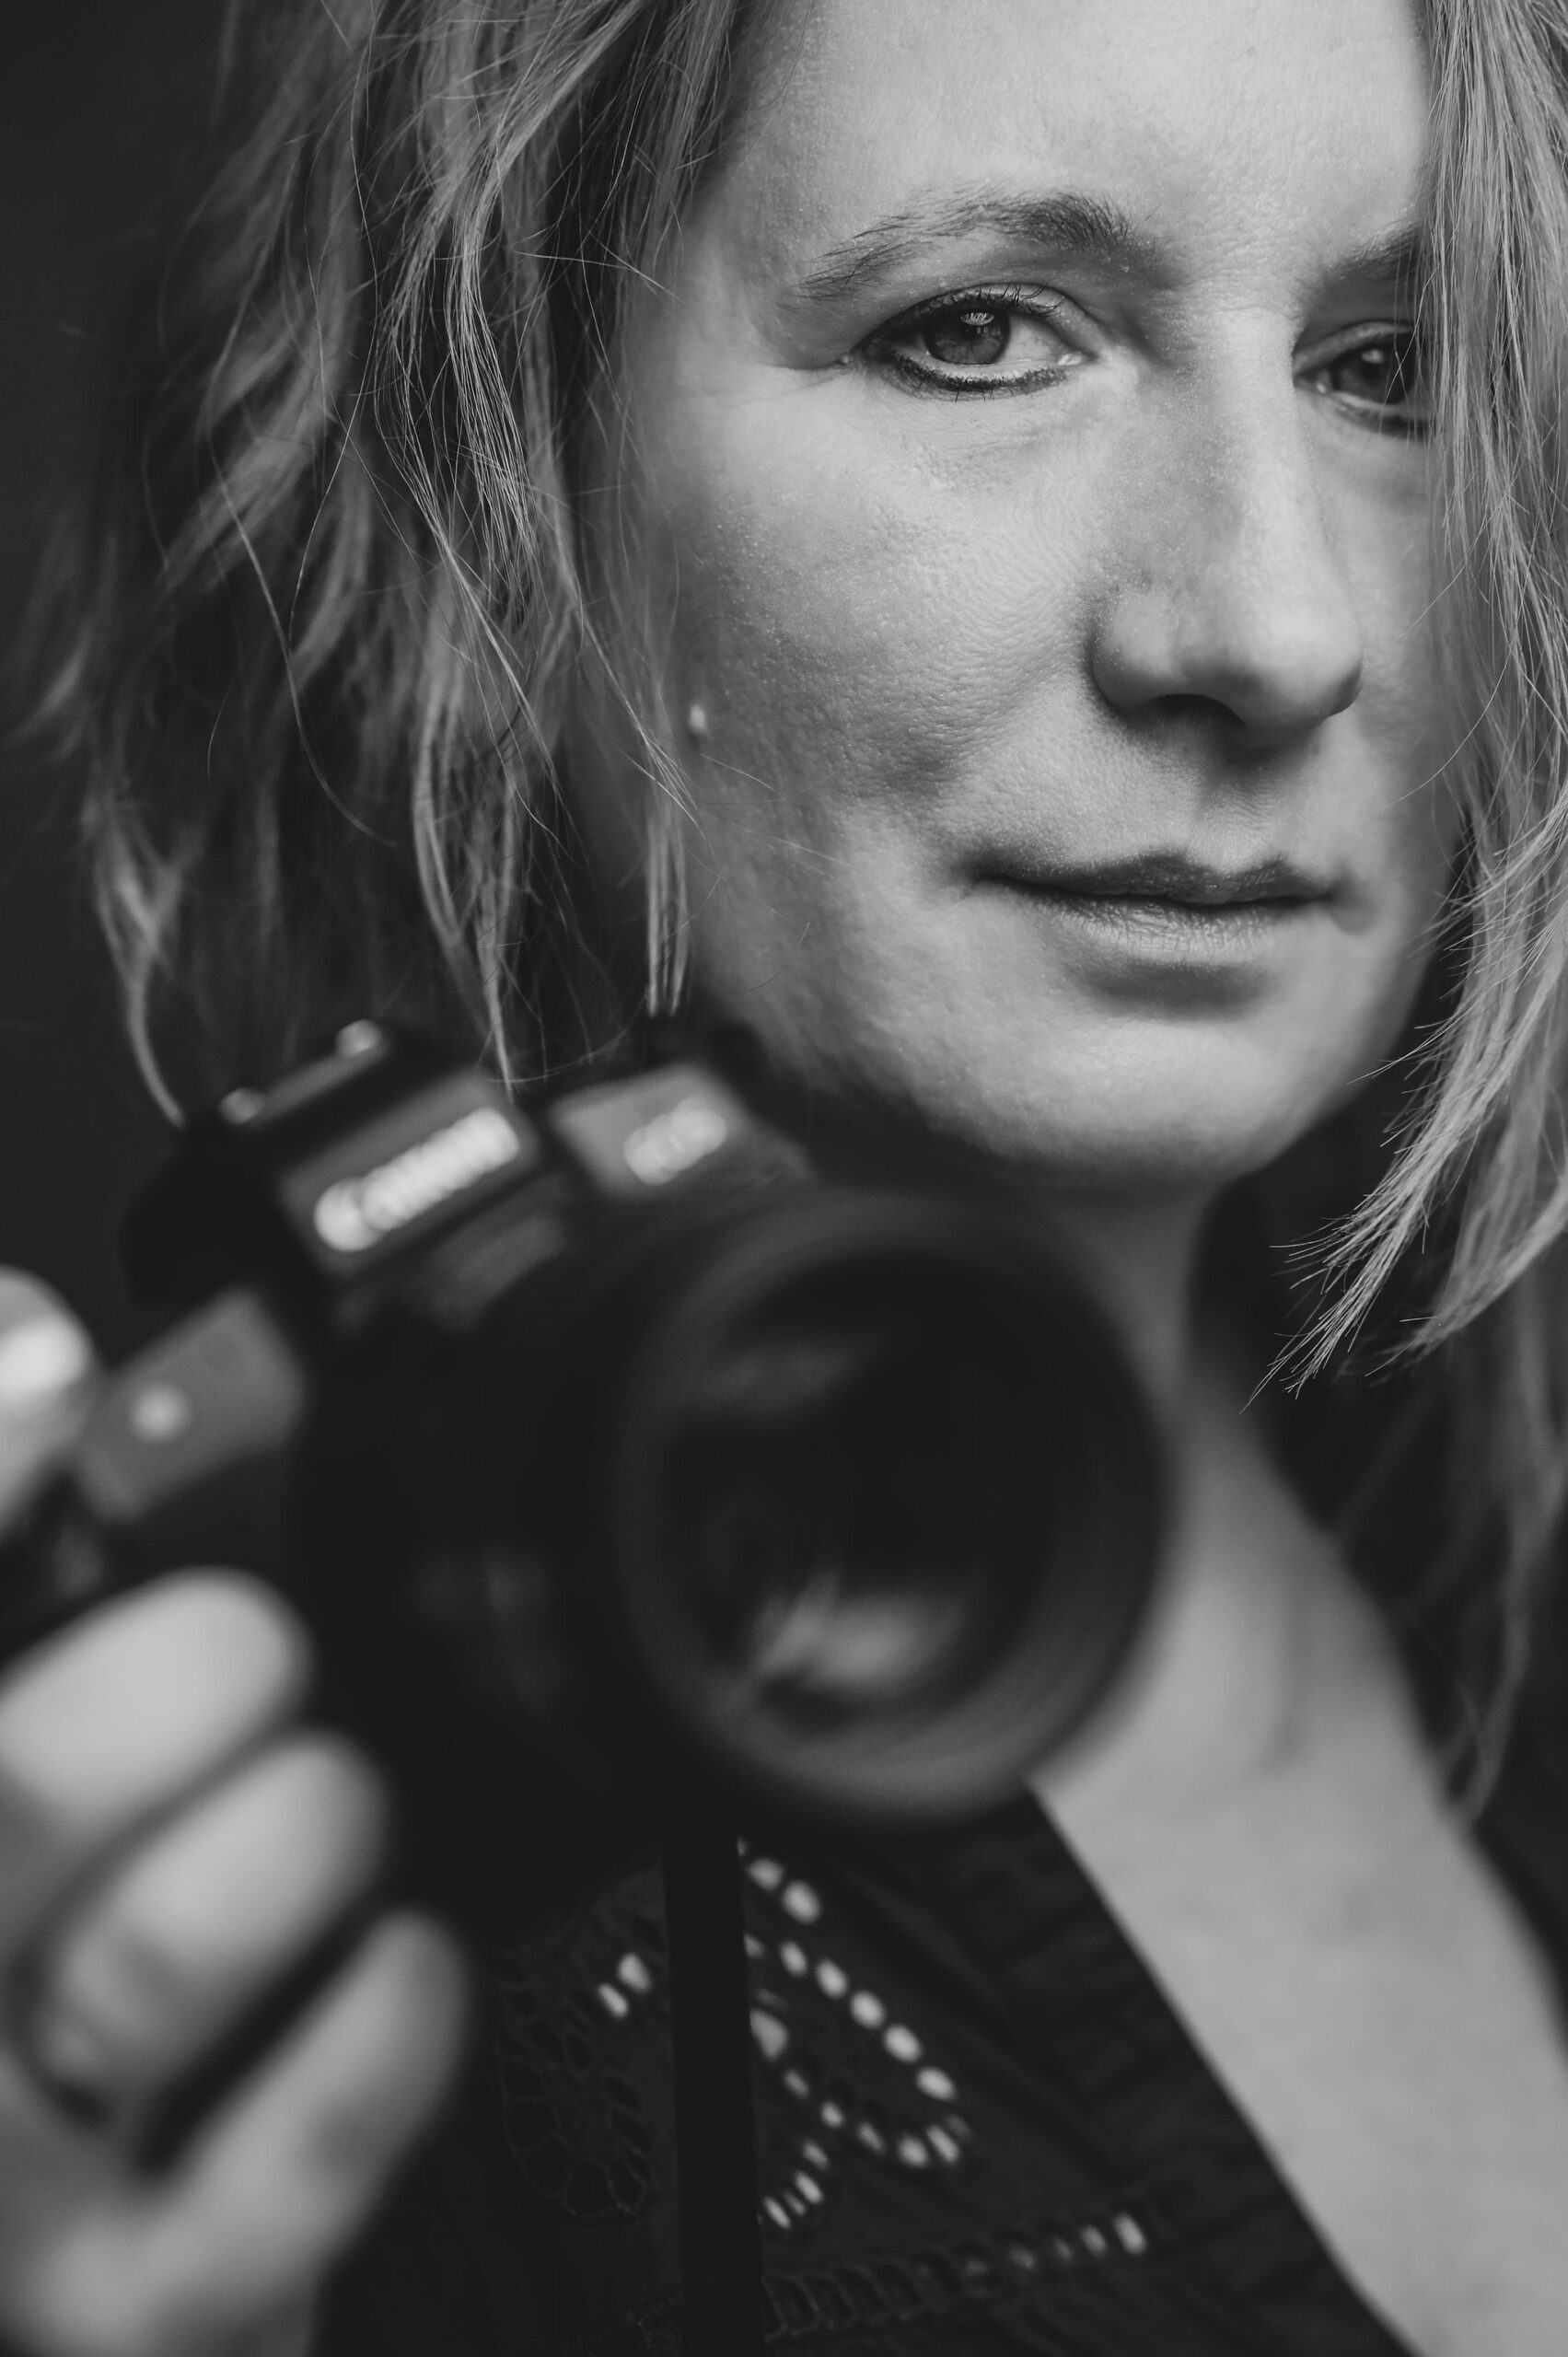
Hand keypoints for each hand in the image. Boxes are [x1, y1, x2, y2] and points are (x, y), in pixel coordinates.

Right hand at [0, 1274, 468, 2356]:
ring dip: (298, 1827)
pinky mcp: (123, 2315)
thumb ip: (3, 1568)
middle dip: (185, 1666)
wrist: (24, 2265)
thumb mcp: (0, 1785)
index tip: (53, 1366)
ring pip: (147, 1963)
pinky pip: (273, 2177)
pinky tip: (405, 1961)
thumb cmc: (6, 1991)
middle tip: (259, 1644)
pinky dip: (377, 2034)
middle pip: (18, 1787)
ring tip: (338, 1791)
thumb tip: (20, 1333)